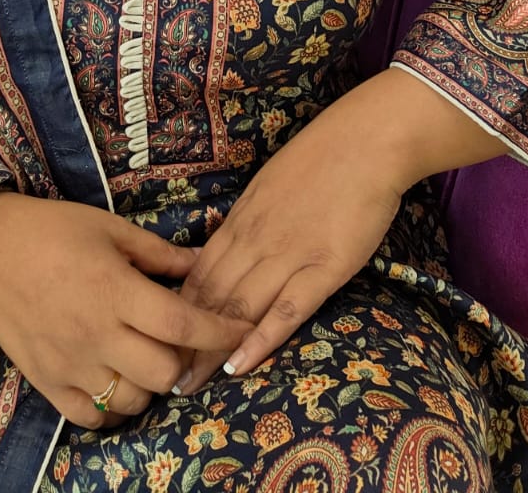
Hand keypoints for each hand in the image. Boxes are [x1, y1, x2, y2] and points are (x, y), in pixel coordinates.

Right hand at [0, 192, 253, 427]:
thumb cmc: (54, 230)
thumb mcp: (111, 229)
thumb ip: (159, 254)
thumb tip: (202, 263)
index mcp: (116, 291)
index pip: (181, 325)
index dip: (219, 332)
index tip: (242, 328)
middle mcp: (96, 334)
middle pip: (164, 372)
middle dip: (186, 360)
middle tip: (186, 343)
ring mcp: (70, 364)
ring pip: (132, 401)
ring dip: (152, 386)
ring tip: (151, 360)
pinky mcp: (47, 383)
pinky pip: (92, 418)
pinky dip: (114, 408)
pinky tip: (118, 382)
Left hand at [171, 77, 411, 395]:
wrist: (368, 140)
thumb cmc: (323, 158)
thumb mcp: (269, 184)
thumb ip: (248, 220)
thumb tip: (226, 247)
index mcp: (240, 220)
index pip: (197, 275)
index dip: (175, 314)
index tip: (159, 345)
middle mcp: (255, 240)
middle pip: (209, 298)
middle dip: (182, 342)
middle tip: (163, 379)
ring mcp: (288, 254)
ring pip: (238, 308)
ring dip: (209, 350)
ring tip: (189, 387)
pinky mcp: (324, 267)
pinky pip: (286, 309)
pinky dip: (260, 339)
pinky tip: (239, 365)